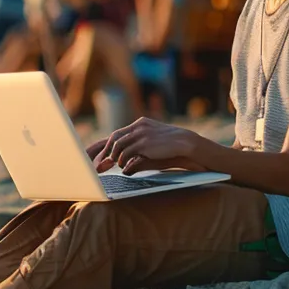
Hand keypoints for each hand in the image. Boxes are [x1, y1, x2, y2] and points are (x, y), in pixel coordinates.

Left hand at [88, 117, 212, 173]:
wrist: (186, 143)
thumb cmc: (171, 147)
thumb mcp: (153, 142)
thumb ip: (140, 147)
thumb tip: (128, 162)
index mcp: (141, 123)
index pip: (118, 133)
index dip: (109, 144)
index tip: (102, 153)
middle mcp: (139, 126)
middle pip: (115, 137)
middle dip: (106, 150)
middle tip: (103, 161)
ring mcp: (141, 133)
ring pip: (118, 144)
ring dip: (115, 156)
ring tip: (116, 164)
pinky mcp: (144, 143)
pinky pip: (126, 151)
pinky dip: (122, 159)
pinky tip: (124, 165)